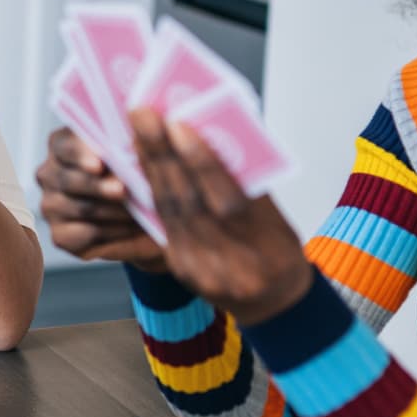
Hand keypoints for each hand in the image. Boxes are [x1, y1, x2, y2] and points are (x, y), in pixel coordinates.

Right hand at [34, 127, 165, 270]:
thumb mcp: (132, 156)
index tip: (98, 164)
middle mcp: (49, 174)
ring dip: (114, 210)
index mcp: (61, 145)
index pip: (64, 146)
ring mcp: (50, 206)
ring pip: (82, 208)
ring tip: (139, 211)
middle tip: (122, 190)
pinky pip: (86, 234)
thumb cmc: (135, 175)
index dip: (80, 154)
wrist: (141, 214)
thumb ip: (123, 151)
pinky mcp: (59, 235)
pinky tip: (131, 228)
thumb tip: (127, 158)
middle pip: (70, 180)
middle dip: (98, 186)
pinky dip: (114, 231)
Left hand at [127, 107, 313, 325]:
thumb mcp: (275, 218)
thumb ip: (246, 184)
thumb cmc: (279, 248)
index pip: (228, 200)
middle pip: (190, 203)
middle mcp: (231, 263)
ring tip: (136, 130)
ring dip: (149, 167)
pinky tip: (139, 164)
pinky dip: (150, 191)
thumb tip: (210, 134)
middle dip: (162, 155)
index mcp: (266, 245)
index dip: (201, 162)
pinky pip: (162, 226)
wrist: (275, 303)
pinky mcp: (182, 271)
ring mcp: (202, 272)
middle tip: (142, 114)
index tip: (178, 125)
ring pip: (170, 213)